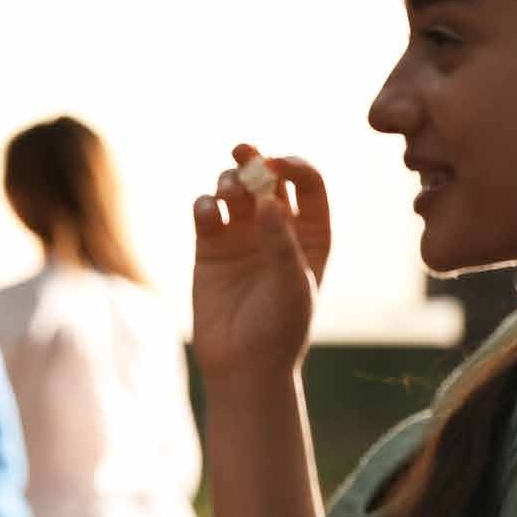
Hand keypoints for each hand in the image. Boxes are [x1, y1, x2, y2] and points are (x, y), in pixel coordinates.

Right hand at [190, 146, 331, 383]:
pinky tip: (208, 213)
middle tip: (244, 151)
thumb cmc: (281, 327)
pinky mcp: (209, 248)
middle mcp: (277, 229)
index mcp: (311, 233)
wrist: (244, 364)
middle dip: (256, 162)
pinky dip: (205, 205)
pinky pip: (206, 213)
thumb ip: (281, 240)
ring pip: (234, 191)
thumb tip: (268, 199)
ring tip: (227, 192)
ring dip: (228, 181)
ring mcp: (241, 236)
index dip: (294, 167)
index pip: (308, 185)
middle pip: (267, 180)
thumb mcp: (292, 283)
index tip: (278, 164)